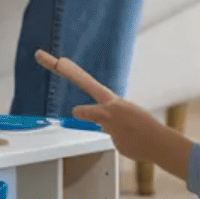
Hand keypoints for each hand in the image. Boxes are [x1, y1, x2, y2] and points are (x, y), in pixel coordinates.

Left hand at [35, 50, 192, 173]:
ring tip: (113, 121)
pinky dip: (120, 142)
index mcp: (111, 101)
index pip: (86, 82)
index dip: (70, 71)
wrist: (159, 142)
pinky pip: (109, 137)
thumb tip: (100, 124)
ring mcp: (108, 113)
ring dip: (90, 114)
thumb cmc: (144, 133)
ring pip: (89, 113)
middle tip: (41, 56)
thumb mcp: (122, 122)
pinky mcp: (110, 126)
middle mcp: (108, 103)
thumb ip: (106, 121)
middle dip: (61, 68)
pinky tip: (130, 141)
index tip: (57, 61)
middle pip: (81, 81)